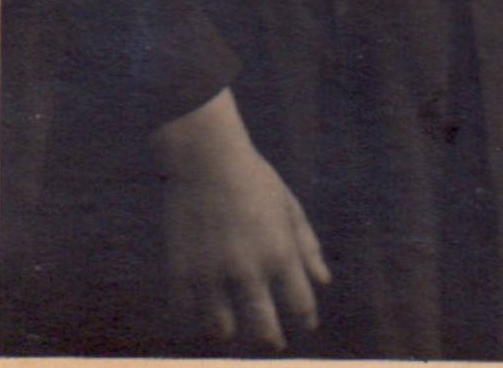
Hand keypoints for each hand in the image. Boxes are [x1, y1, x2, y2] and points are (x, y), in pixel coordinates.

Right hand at [152, 89, 330, 348]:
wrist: (206, 160)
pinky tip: (200, 311)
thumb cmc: (255, 182)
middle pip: (262, 328)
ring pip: (220, 327)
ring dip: (228, 330)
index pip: (300, 304)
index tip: (305, 325)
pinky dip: (194, 314)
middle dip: (270, 339)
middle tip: (272, 342)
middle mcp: (248, 270)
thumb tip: (322, 283)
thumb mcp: (290, 210)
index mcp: (280, 254)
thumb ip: (308, 248)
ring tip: (232, 328)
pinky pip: (186, 311)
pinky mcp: (180, 271)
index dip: (305, 319)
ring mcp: (211, 274)